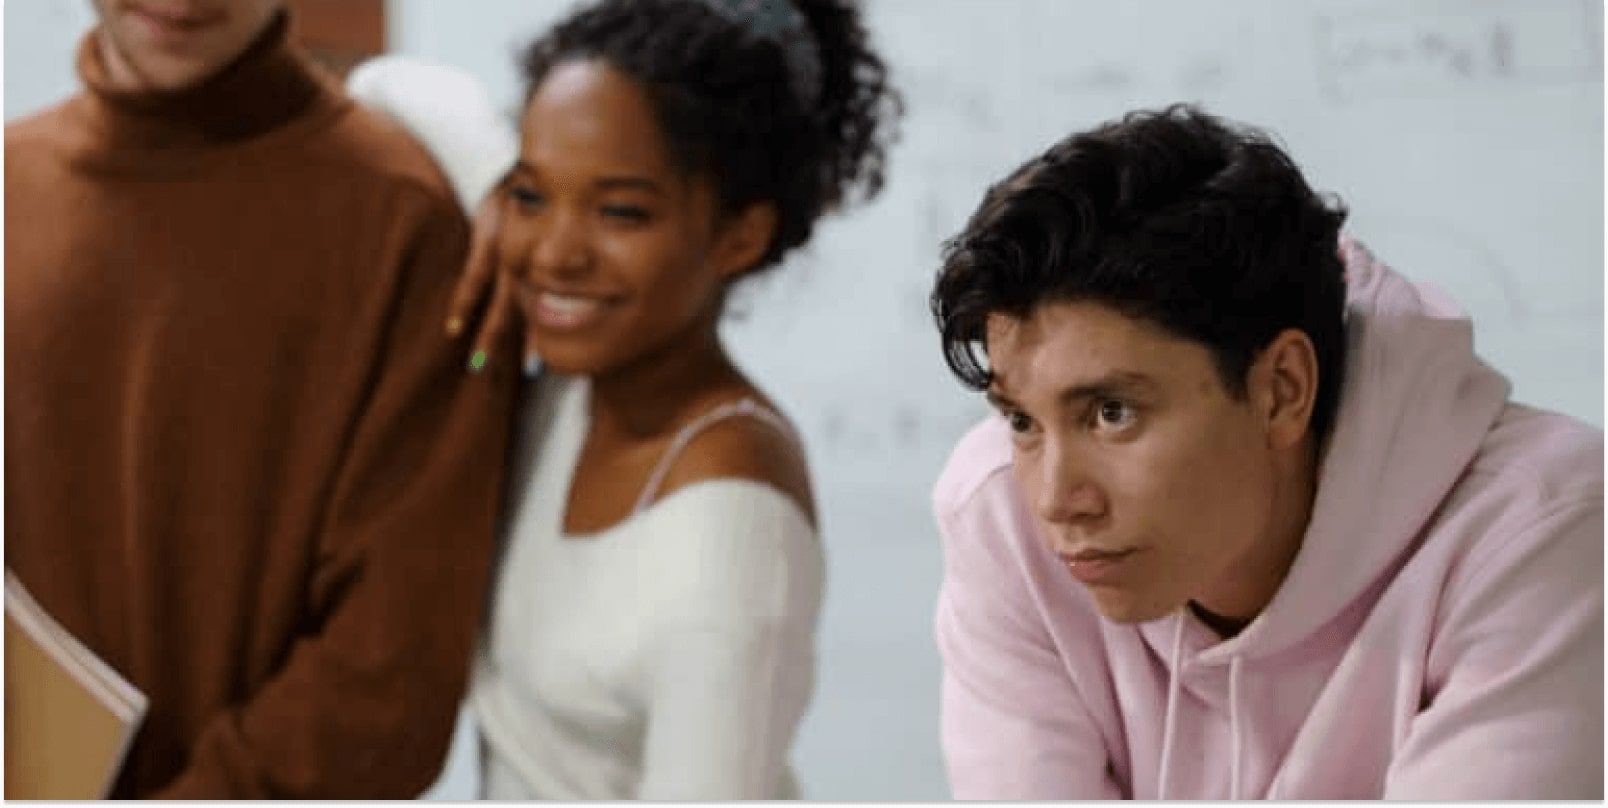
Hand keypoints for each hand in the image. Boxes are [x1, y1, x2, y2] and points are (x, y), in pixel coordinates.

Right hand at [446, 183, 542, 377]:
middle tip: (530, 374)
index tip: (540, 366)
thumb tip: (546, 281)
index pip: (548, 301)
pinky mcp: (491, 229)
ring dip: (494, 333)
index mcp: (546, 253)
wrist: (514, 144)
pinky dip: (464, 301)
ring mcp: (513, 243)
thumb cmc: (528, 182)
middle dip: (529, 340)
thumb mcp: (542, 214)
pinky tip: (454, 329)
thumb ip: (541, 244)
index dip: (544, 332)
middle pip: (531, 306)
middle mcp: (534, 252)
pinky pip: (476, 273)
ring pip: (506, 298)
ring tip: (483, 366)